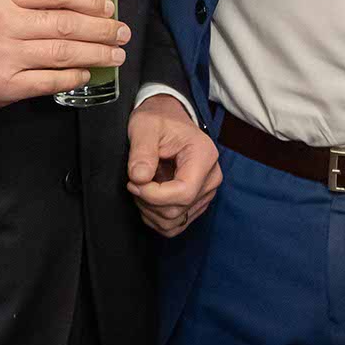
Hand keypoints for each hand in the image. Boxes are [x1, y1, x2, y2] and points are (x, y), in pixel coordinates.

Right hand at [0, 0, 127, 113]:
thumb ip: (31, 0)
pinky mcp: (5, 86)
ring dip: (96, 54)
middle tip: (122, 33)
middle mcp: (3, 24)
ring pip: (63, 53)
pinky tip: (87, 73)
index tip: (108, 8)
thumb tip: (82, 6)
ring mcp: (4, 57)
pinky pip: (49, 81)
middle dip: (102, 30)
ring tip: (115, 55)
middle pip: (66, 24)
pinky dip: (73, 77)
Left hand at [127, 94, 221, 236]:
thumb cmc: (158, 119)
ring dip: (150, 211)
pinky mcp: (197, 202)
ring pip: (176, 222)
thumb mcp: (145, 126)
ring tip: (141, 187)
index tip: (133, 182)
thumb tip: (139, 177)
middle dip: (148, 202)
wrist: (167, 119)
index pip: (183, 192)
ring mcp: (206, 192)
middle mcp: (211, 177)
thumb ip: (142, 151)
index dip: (153, 195)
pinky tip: (148, 198)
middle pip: (178, 210)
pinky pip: (176, 225)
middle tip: (133, 182)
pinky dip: (156, 217)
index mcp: (204, 156)